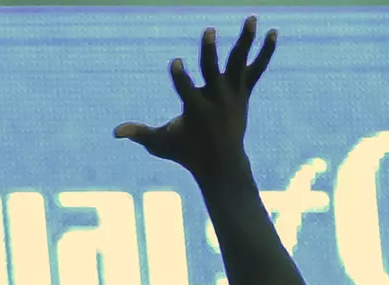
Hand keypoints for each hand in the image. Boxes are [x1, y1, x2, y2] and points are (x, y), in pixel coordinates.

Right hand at [115, 16, 275, 181]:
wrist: (221, 163)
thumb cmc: (186, 152)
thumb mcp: (161, 143)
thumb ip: (139, 133)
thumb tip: (115, 132)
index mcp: (196, 111)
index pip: (186, 90)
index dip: (179, 75)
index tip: (175, 61)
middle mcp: (217, 100)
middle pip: (214, 71)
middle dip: (210, 52)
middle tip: (208, 31)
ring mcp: (232, 94)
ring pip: (239, 63)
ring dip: (245, 40)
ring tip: (251, 18)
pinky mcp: (243, 92)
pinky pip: (256, 68)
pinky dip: (266, 52)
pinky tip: (273, 33)